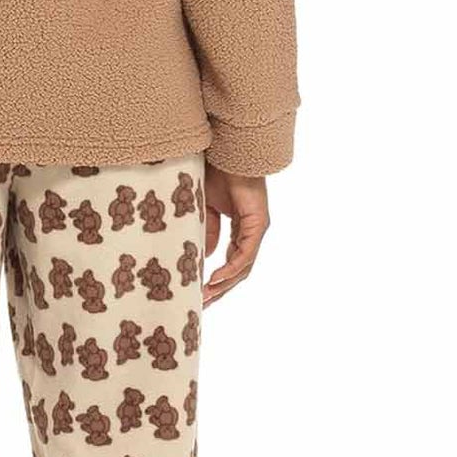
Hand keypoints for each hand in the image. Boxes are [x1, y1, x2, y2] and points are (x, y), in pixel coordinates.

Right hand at [203, 162, 268, 304]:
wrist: (226, 151)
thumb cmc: (216, 172)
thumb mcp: (205, 207)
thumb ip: (207, 231)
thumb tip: (204, 257)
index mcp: (239, 228)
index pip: (231, 261)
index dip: (217, 280)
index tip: (199, 293)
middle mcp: (251, 232)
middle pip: (239, 270)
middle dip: (220, 289)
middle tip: (202, 305)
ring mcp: (256, 229)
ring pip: (244, 266)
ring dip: (225, 284)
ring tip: (207, 297)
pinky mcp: (258, 223)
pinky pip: (246, 253)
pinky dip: (232, 268)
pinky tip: (216, 278)